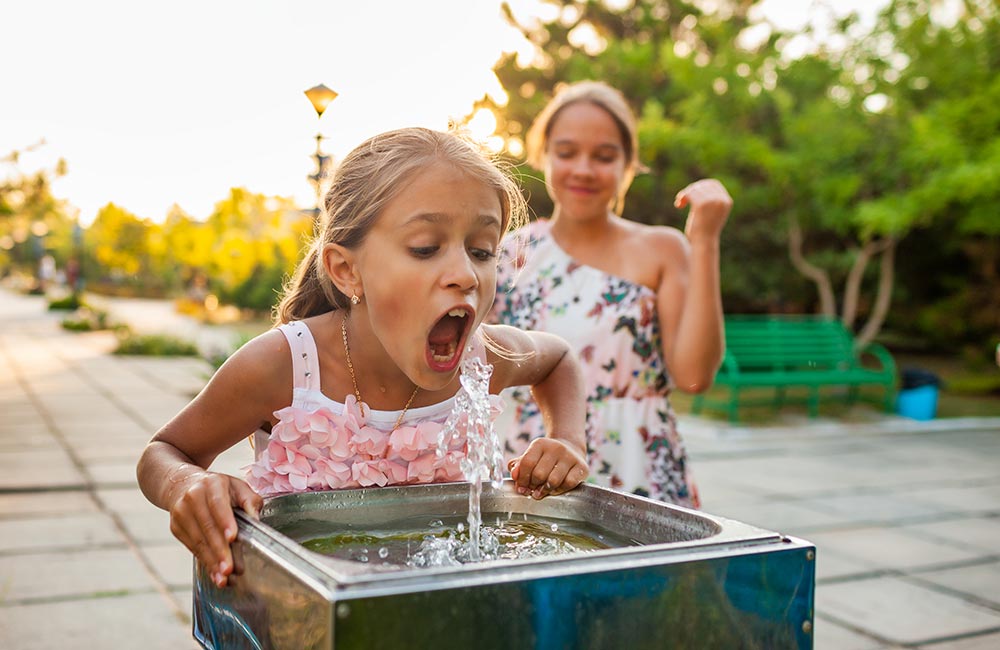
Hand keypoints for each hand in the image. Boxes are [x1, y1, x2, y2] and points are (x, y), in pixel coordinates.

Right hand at [167, 471, 261, 587]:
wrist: (182, 484)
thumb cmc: (218, 488)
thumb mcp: (237, 486)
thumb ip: (250, 500)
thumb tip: (256, 518)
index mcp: (211, 484)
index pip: (218, 504)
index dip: (225, 521)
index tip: (232, 538)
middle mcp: (192, 497)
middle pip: (207, 527)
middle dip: (219, 550)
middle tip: (230, 568)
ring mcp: (181, 513)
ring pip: (198, 540)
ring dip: (211, 561)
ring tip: (223, 577)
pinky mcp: (176, 528)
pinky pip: (191, 547)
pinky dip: (204, 561)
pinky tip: (214, 572)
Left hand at [508, 438, 587, 499]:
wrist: (570, 450)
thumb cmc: (545, 458)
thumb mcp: (530, 457)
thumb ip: (518, 466)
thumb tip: (514, 475)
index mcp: (540, 443)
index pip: (526, 463)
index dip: (521, 479)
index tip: (521, 488)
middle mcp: (556, 447)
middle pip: (539, 474)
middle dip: (533, 486)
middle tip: (532, 490)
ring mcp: (570, 457)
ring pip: (553, 481)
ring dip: (545, 490)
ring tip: (542, 491)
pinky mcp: (581, 466)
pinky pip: (568, 484)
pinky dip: (559, 490)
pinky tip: (555, 489)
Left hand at [674, 178, 731, 242]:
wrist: (703, 244)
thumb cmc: (704, 231)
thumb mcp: (711, 213)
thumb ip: (710, 200)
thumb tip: (701, 185)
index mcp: (727, 201)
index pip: (713, 184)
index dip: (701, 186)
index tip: (691, 195)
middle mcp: (722, 200)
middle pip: (703, 185)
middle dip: (691, 190)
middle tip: (682, 200)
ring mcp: (713, 201)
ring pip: (695, 189)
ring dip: (685, 195)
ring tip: (680, 204)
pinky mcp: (702, 205)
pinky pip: (689, 194)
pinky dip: (682, 197)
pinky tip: (678, 205)